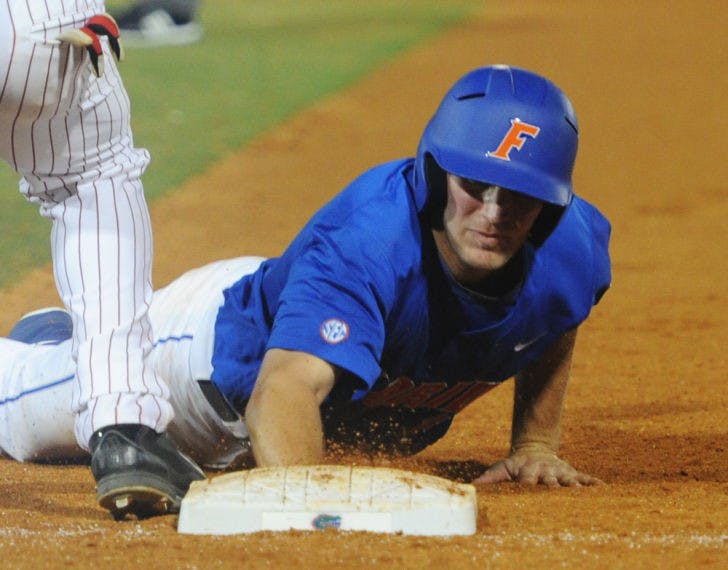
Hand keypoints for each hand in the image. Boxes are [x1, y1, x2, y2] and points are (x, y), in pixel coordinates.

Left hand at [473, 447, 602, 487]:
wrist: (535, 448)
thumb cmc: (516, 465)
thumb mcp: (502, 468)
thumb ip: (490, 478)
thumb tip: (472, 487)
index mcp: (527, 470)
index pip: (527, 480)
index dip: (527, 485)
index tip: (528, 490)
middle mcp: (545, 470)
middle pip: (550, 481)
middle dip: (553, 488)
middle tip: (558, 495)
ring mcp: (560, 472)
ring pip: (568, 480)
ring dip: (575, 487)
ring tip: (582, 494)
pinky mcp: (571, 473)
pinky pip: (584, 478)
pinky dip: (593, 483)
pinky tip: (603, 488)